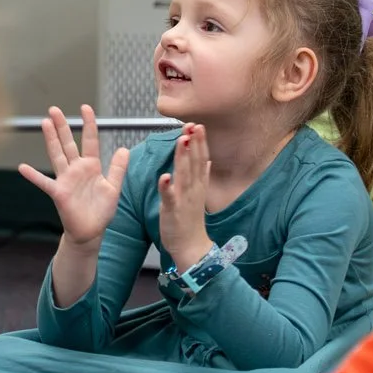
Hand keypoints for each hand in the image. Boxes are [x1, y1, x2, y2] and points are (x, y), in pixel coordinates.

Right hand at [19, 105, 129, 247]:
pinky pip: (44, 182)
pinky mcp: (59, 192)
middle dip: (62, 126)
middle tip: (54, 109)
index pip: (90, 140)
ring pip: (57, 155)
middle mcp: (76, 169)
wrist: (91, 232)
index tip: (85, 108)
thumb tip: (124, 148)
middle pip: (68, 143)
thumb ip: (117, 168)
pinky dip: (33, 176)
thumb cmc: (101, 211)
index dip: (89, 124)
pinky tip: (23, 167)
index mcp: (91, 166)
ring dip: (51, 140)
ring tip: (45, 123)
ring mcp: (66, 179)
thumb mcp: (113, 188)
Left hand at [157, 123, 213, 265]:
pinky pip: (169, 197)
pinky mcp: (173, 210)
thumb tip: (208, 160)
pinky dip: (167, 186)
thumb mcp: (199, 195)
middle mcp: (193, 189)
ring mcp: (184, 199)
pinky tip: (164, 176)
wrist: (191, 247)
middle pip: (194, 162)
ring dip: (183, 157)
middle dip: (194, 143)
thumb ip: (202, 176)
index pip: (201, 159)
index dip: (200, 142)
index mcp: (198, 185)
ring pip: (184, 175)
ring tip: (182, 141)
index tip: (198, 126)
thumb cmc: (191, 221)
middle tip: (193, 126)